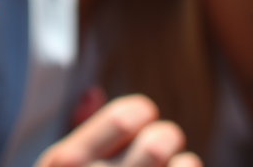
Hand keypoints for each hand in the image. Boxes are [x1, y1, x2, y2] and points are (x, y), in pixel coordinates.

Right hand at [34, 94, 201, 166]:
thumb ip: (73, 131)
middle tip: (167, 140)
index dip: (141, 110)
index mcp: (66, 162)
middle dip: (167, 135)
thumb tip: (95, 92)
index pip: (122, 120)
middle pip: (157, 144)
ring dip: (186, 162)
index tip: (145, 113)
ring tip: (180, 164)